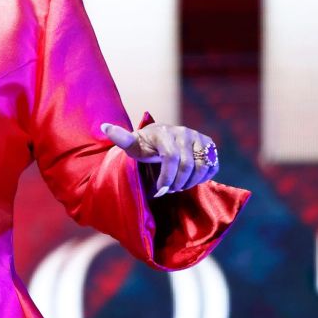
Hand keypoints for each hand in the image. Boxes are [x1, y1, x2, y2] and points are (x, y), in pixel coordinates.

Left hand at [100, 122, 219, 198]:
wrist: (161, 139)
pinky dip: (202, 178)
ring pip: (202, 167)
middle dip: (177, 183)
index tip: (160, 190)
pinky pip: (212, 166)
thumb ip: (121, 138)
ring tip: (177, 186)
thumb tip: (104, 126)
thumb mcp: (132, 145)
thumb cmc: (144, 146)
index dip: (167, 178)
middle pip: (187, 165)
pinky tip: (189, 180)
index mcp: (164, 132)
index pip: (171, 158)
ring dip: (190, 182)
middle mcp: (184, 132)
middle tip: (168, 190)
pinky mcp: (209, 145)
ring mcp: (199, 137)